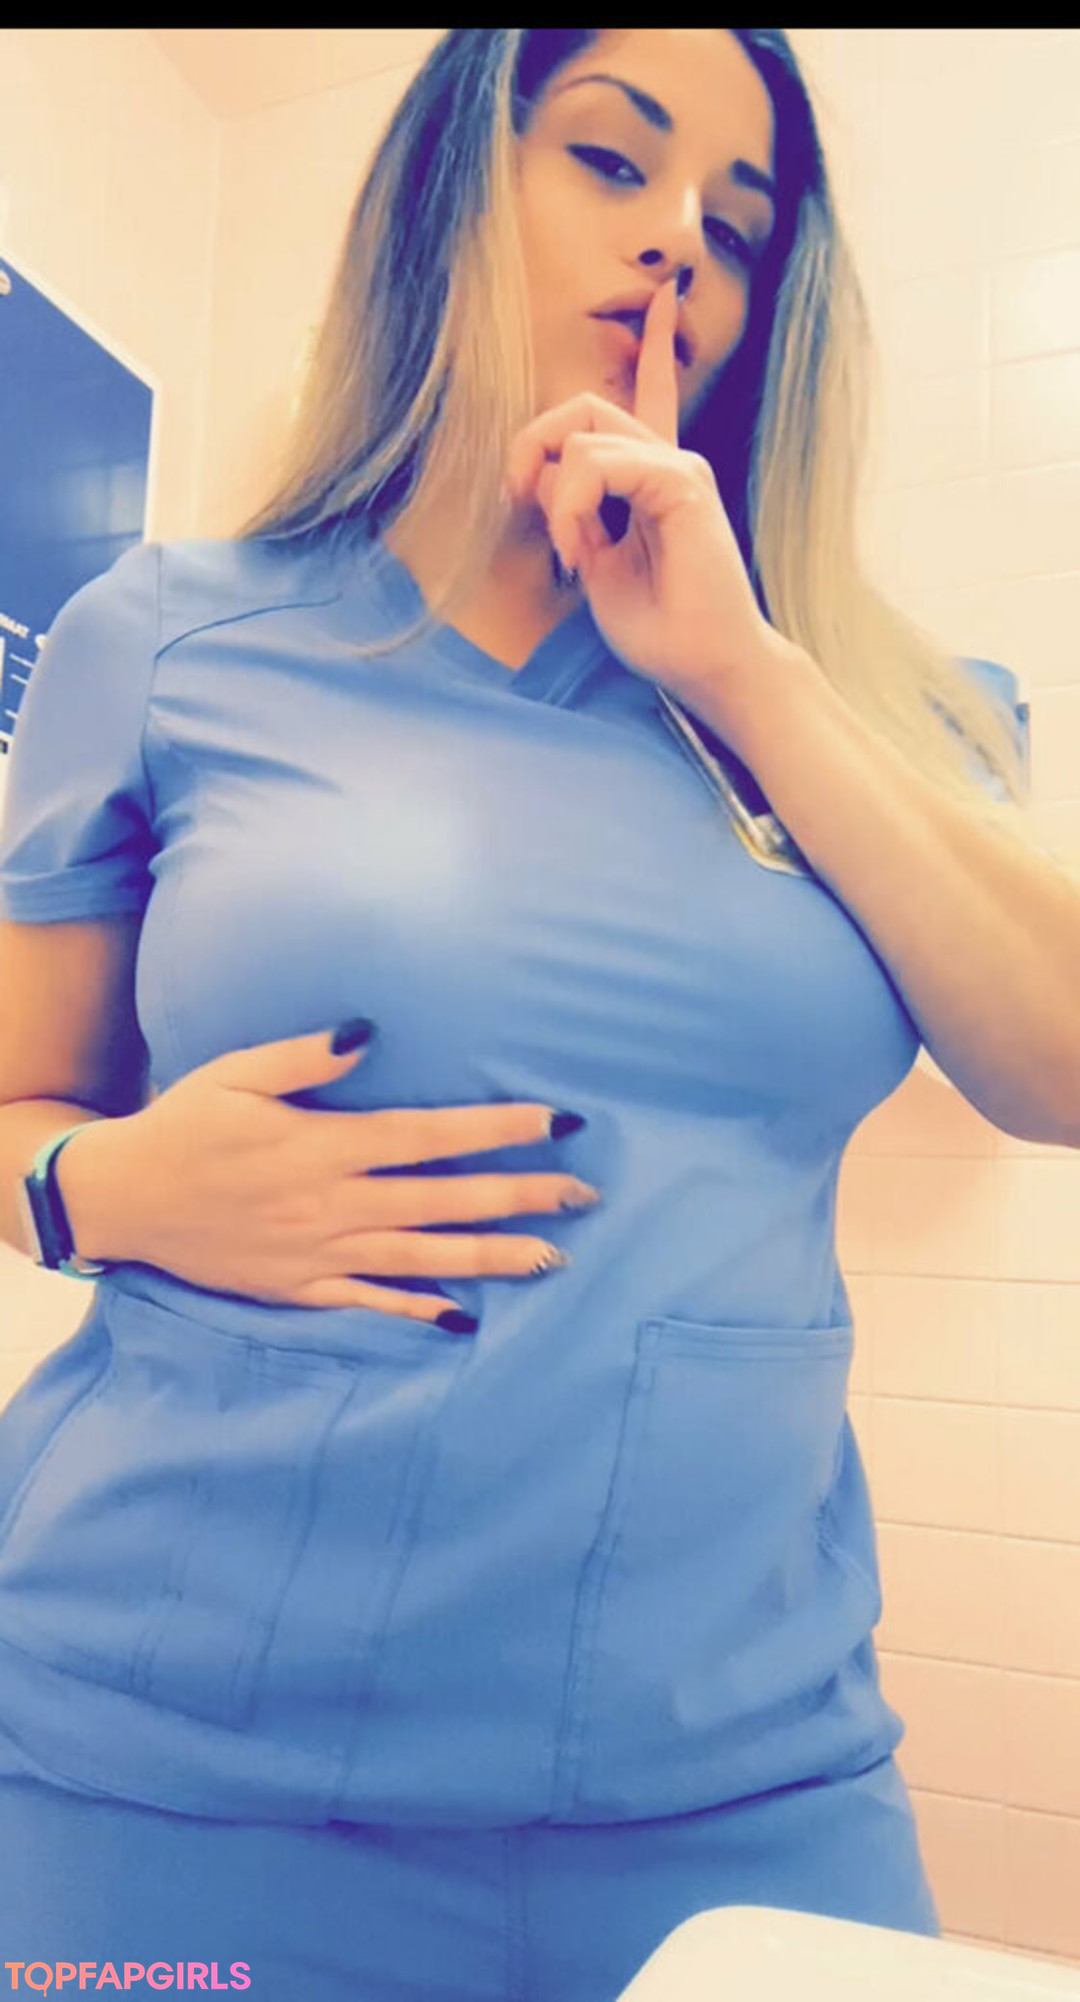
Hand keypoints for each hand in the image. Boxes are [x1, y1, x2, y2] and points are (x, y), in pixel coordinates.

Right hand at [57, 1026, 600, 1326]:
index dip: (498, 1128)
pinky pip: (370, 1301)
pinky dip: (418, 1310)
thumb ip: (307, 1059)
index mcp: (323, 1144)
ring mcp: (318, 1251)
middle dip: (520, 1196)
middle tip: (585, 1193)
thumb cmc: (184, 1124)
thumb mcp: (236, 1074)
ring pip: (422, 1256)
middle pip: (444, 1199)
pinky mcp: (300, 1287)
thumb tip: (368, 1032)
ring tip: (554, 1257)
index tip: (557, 1122)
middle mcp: (331, 1202)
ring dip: (491, 1256)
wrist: (121, 1199)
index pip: (430, 1135)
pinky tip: (465, 1316)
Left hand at [505, 275, 787, 725]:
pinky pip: (602, 463)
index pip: (651, 393)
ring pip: (585, 434)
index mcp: (652, 477)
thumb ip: (572, 513)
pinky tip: (584, 552)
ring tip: (571, 552)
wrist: (706, 666)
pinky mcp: (682, 484)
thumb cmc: (659, 628)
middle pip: (583, 407)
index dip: (655, 347)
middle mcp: (668, 461)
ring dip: (556, 496)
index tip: (661, 301)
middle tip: (520, 500)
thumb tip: (542, 478)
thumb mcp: (596, 564)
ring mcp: (678, 468)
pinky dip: (575, 506)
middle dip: (532, 444)